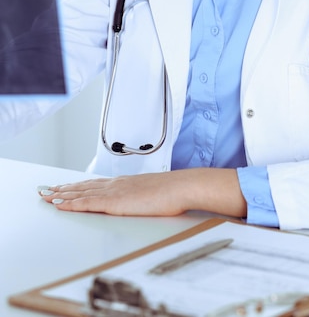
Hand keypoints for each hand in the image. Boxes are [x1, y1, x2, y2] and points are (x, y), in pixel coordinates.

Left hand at [37, 168, 246, 217]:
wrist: (180, 187)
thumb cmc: (173, 192)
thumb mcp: (154, 193)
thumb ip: (143, 196)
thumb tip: (141, 202)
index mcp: (125, 183)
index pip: (96, 184)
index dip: (78, 186)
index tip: (65, 187)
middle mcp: (116, 184)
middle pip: (83, 186)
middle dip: (64, 189)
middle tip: (47, 190)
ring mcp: (114, 192)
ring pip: (81, 192)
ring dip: (62, 194)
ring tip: (47, 196)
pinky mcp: (114, 201)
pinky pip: (87, 202)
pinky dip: (71, 203)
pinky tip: (61, 204)